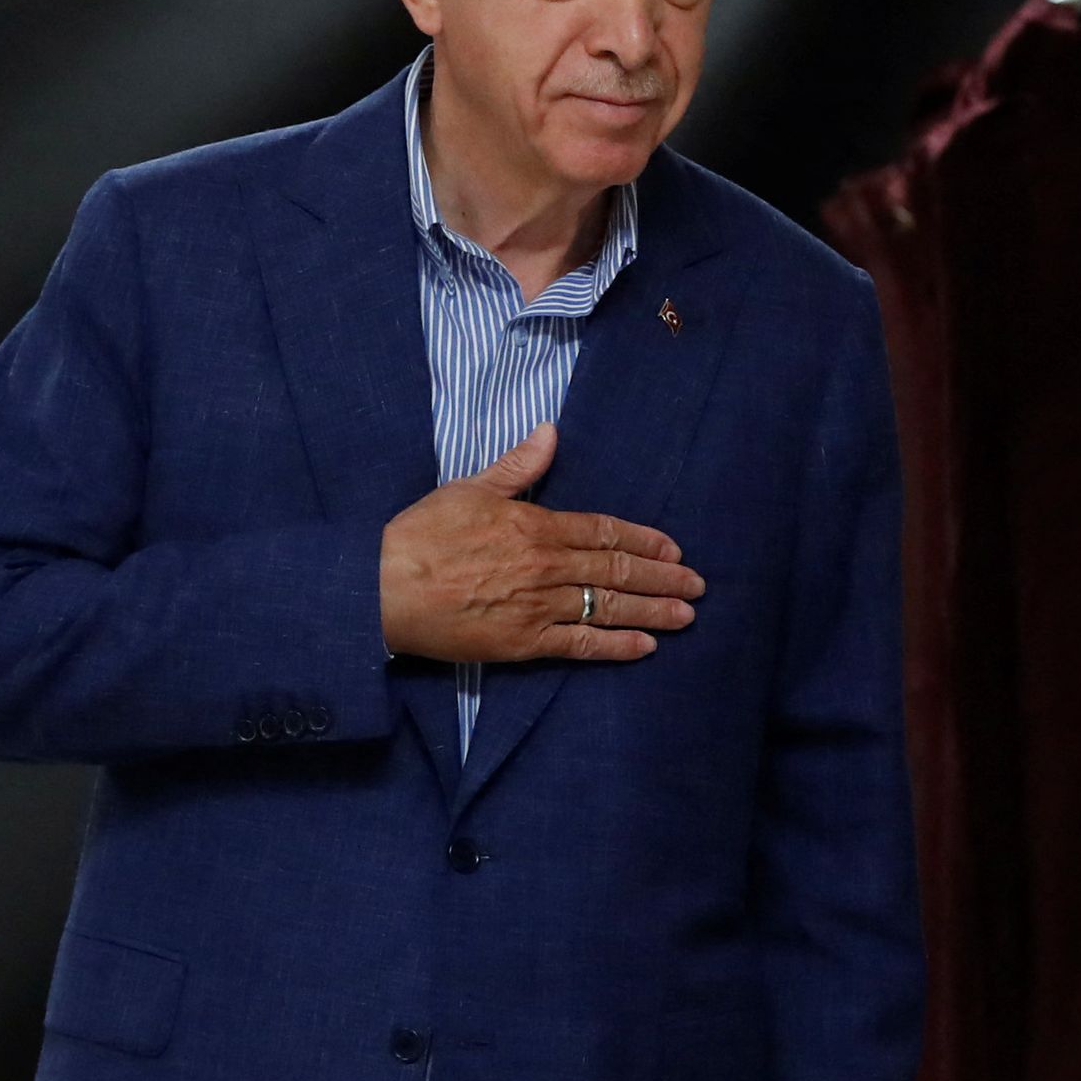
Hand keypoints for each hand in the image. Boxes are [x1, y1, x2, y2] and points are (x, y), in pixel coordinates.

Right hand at [378, 425, 702, 664]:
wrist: (384, 587)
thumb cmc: (419, 535)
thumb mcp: (468, 488)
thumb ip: (516, 467)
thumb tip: (550, 434)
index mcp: (535, 525)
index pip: (604, 531)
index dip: (644, 540)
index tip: (672, 549)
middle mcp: (546, 566)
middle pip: (617, 569)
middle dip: (662, 577)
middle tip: (697, 585)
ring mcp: (538, 607)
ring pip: (607, 606)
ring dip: (652, 611)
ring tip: (686, 616)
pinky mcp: (523, 643)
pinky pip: (580, 645)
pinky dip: (615, 646)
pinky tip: (645, 646)